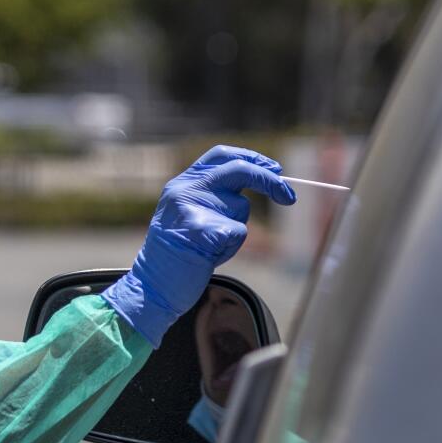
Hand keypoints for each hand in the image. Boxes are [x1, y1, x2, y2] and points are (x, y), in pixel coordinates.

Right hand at [102, 146, 295, 346]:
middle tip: (289, 196)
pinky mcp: (202, 230)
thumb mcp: (188, 215)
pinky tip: (209, 256)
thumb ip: (212, 195)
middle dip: (269, 181)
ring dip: (237, 228)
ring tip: (211, 246)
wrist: (152, 287)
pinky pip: (238, 232)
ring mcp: (191, 208)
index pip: (220, 155)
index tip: (273, 168)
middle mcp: (184, 189)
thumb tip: (259, 179)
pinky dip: (231, 247)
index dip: (251, 157)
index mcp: (181, 183)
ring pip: (240, 207)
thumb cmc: (177, 255)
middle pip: (238, 170)